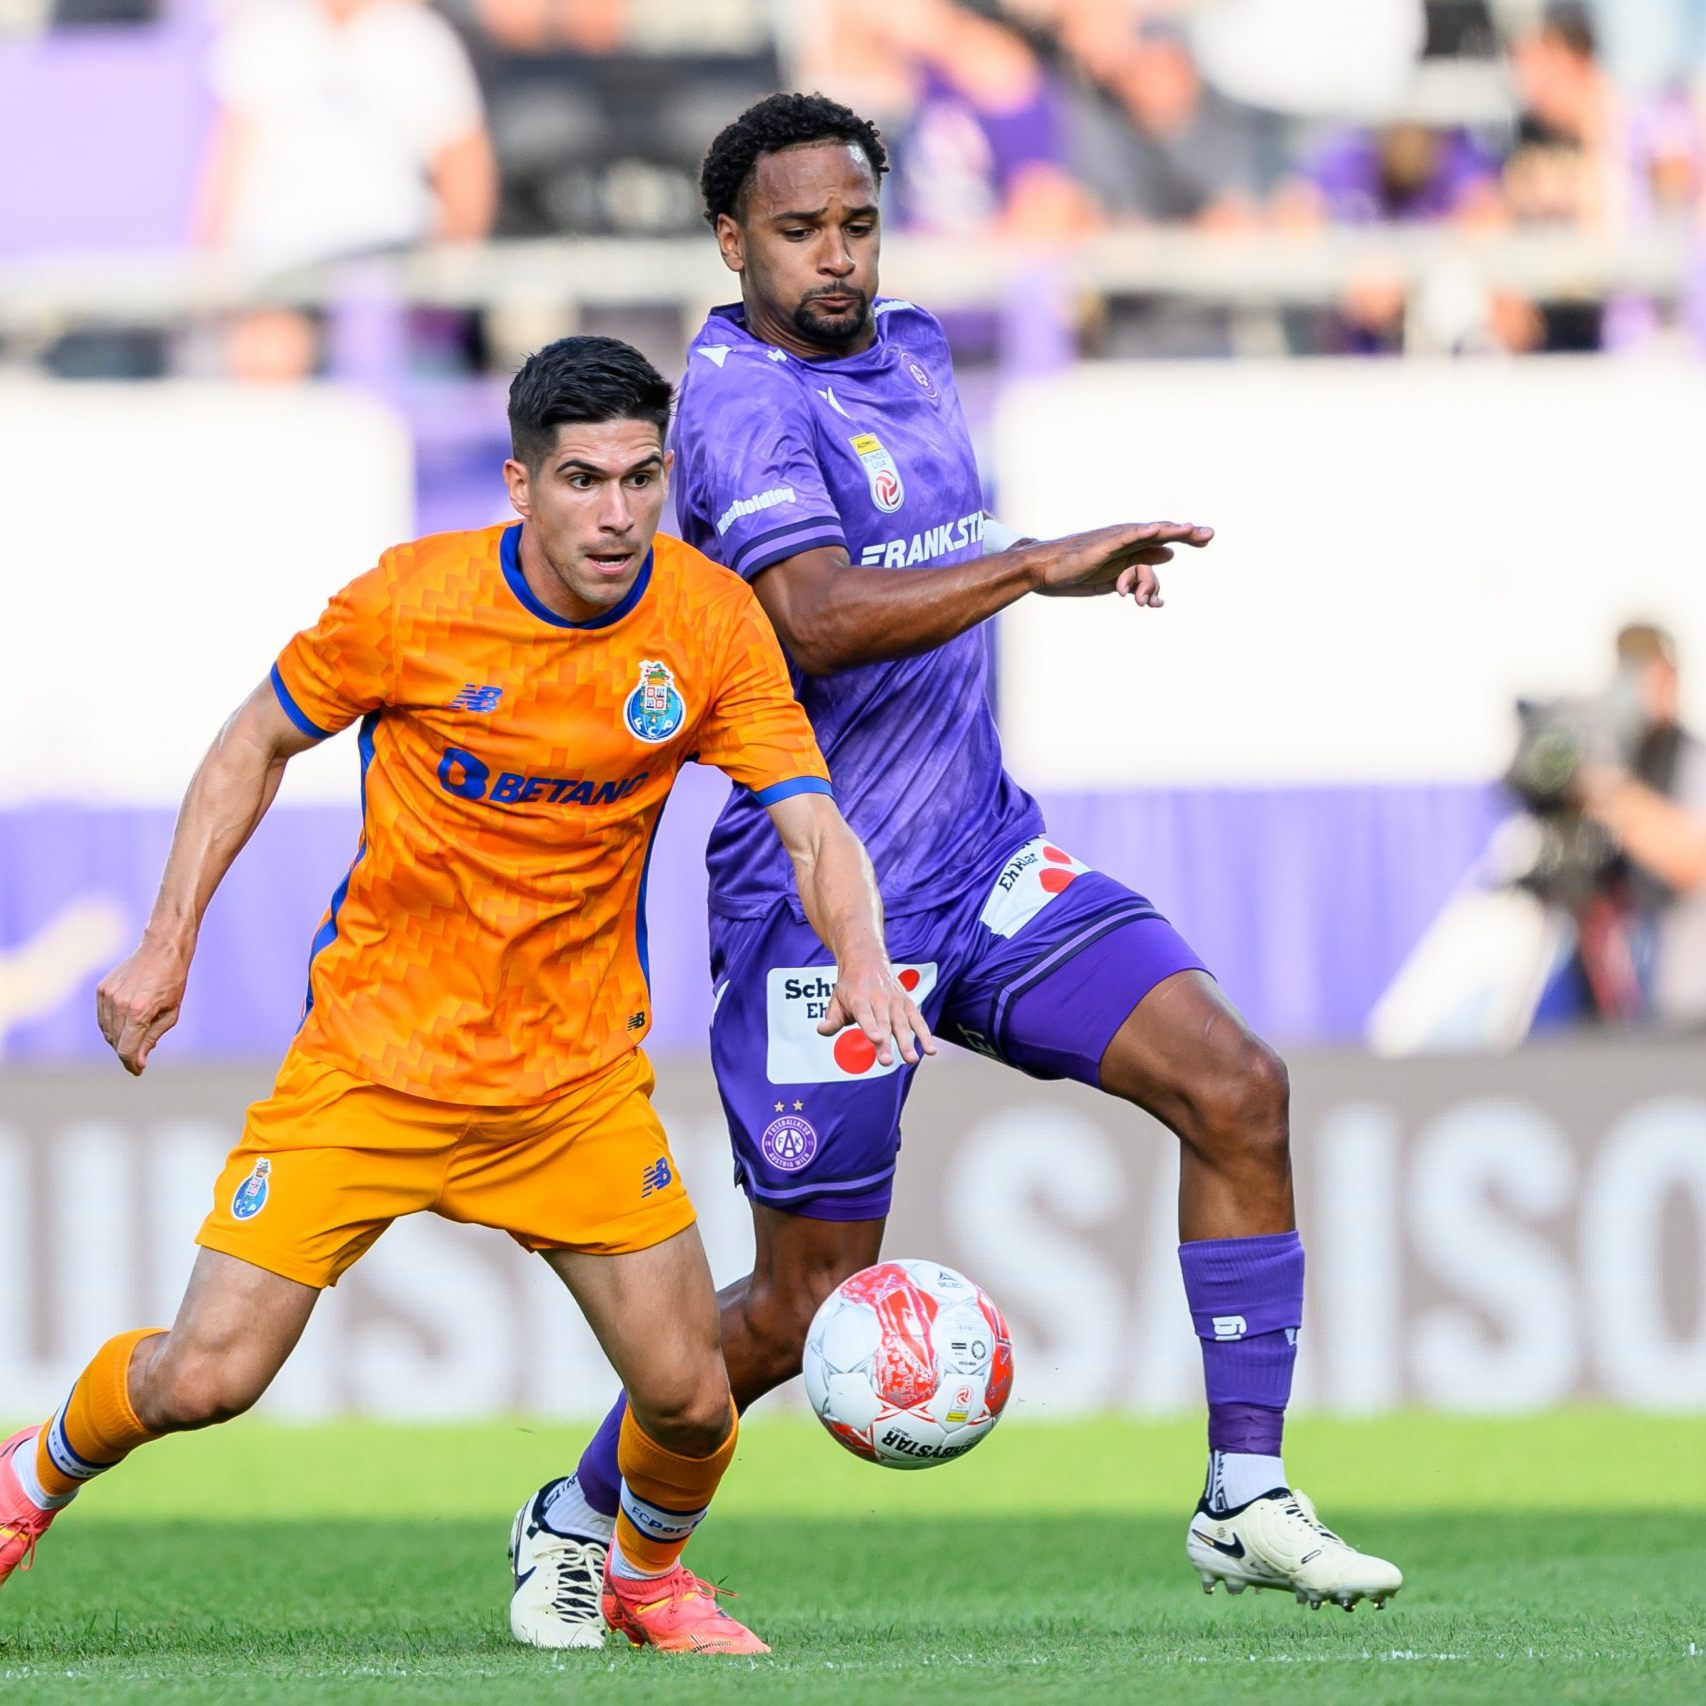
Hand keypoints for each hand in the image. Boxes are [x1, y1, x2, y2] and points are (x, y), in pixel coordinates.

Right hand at [96, 932, 191, 1074]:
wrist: (162, 949)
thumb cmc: (172, 981)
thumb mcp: (171, 1013)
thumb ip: (152, 1038)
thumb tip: (138, 1061)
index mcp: (138, 1012)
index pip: (126, 1049)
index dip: (132, 1064)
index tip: (138, 1071)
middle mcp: (119, 1004)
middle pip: (116, 1042)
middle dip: (127, 1053)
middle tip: (140, 1056)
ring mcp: (107, 996)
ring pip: (107, 1031)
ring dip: (118, 1040)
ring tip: (136, 1036)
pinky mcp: (102, 989)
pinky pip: (103, 1017)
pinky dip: (112, 1025)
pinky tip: (126, 1022)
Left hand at [816, 957, 937, 1067]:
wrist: (867, 959)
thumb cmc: (851, 985)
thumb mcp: (836, 998)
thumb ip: (832, 1018)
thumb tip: (822, 1030)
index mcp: (860, 998)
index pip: (865, 1015)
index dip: (870, 1027)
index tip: (875, 1038)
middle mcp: (879, 999)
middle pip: (884, 1023)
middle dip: (887, 1043)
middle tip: (887, 1062)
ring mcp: (895, 1001)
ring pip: (902, 1023)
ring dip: (907, 1042)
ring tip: (911, 1060)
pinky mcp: (907, 1003)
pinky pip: (918, 1020)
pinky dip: (925, 1034)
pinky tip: (930, 1050)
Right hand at [1032, 520, 1212, 604]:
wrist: (1048, 569)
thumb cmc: (1078, 571)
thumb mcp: (1118, 572)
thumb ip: (1142, 563)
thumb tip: (1169, 554)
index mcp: (1130, 547)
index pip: (1162, 540)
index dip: (1185, 537)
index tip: (1207, 538)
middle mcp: (1126, 538)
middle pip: (1161, 533)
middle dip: (1186, 533)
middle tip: (1210, 535)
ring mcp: (1115, 539)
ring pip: (1147, 534)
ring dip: (1169, 530)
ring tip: (1190, 529)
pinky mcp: (1103, 544)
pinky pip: (1125, 537)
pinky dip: (1141, 532)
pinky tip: (1156, 530)